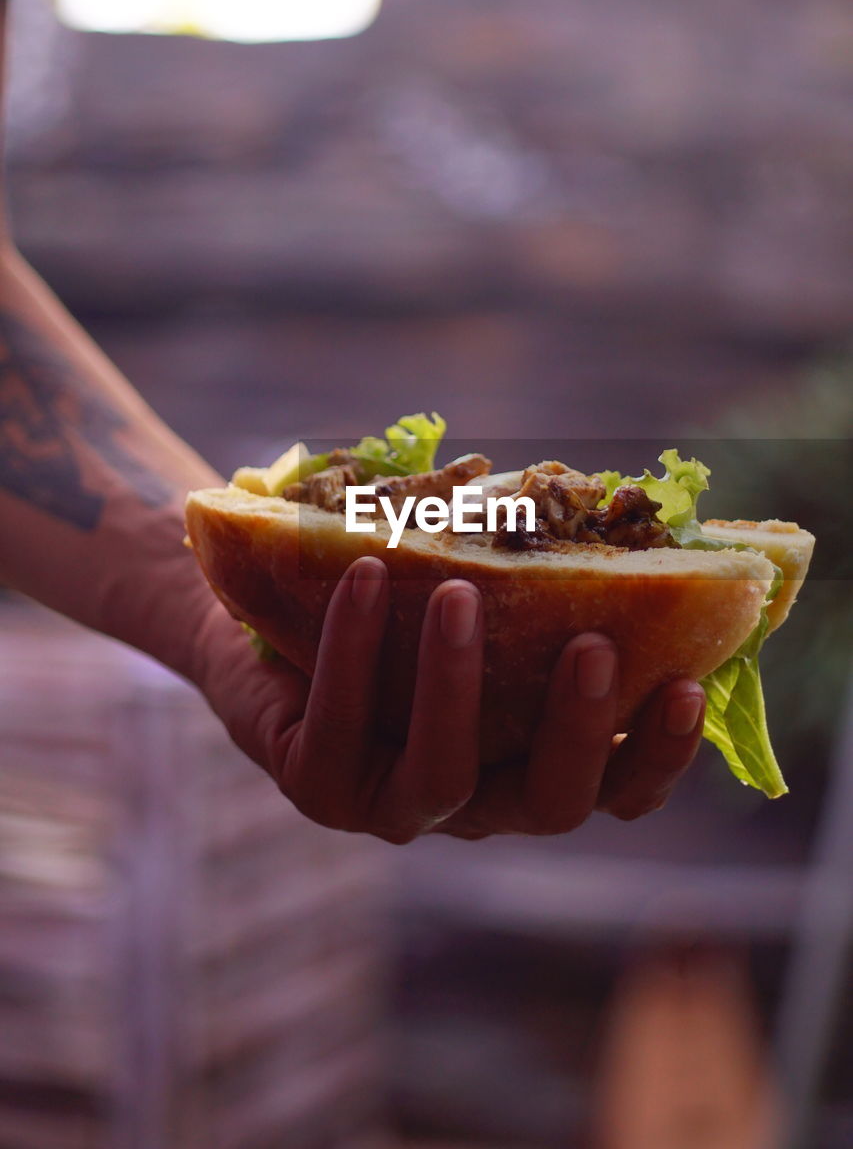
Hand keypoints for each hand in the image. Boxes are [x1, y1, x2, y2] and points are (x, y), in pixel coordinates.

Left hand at [192, 557, 704, 842]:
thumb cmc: (405, 599)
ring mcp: (392, 805)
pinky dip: (356, 645)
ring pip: (444, 775)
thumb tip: (610, 507)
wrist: (269, 617)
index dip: (658, 755)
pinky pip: (341, 726)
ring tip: (462, 590)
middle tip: (591, 643)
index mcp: (529, 764)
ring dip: (457, 683)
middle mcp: (475, 802)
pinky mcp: (318, 786)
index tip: (688, 685)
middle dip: (578, 728)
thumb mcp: (479, 591)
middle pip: (550, 804)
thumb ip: (537, 581)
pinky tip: (366, 572)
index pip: (615, 790)